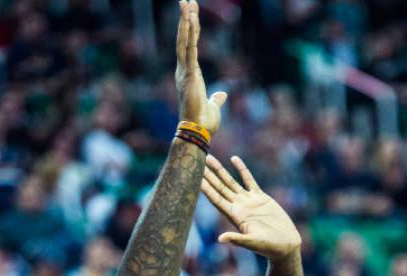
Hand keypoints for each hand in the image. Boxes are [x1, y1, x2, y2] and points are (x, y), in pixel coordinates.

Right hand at [175, 1, 225, 132]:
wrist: (198, 132)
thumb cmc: (204, 122)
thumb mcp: (213, 106)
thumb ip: (216, 98)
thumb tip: (222, 95)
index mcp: (189, 76)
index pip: (189, 48)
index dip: (190, 31)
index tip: (191, 15)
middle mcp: (184, 70)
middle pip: (184, 39)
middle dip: (185, 19)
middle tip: (185, 0)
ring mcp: (185, 71)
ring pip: (184, 40)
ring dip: (185, 21)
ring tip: (186, 2)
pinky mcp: (190, 73)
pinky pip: (190, 49)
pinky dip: (190, 33)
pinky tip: (191, 19)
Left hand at [202, 155, 301, 260]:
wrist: (285, 244)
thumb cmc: (269, 247)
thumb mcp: (253, 242)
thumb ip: (237, 239)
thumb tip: (220, 239)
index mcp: (235, 216)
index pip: (216, 199)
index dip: (206, 188)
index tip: (195, 176)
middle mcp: (239, 207)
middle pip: (220, 188)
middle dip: (209, 175)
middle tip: (197, 160)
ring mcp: (249, 201)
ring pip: (231, 181)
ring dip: (220, 170)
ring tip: (209, 158)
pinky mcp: (260, 198)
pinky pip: (248, 180)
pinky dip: (242, 169)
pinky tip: (234, 159)